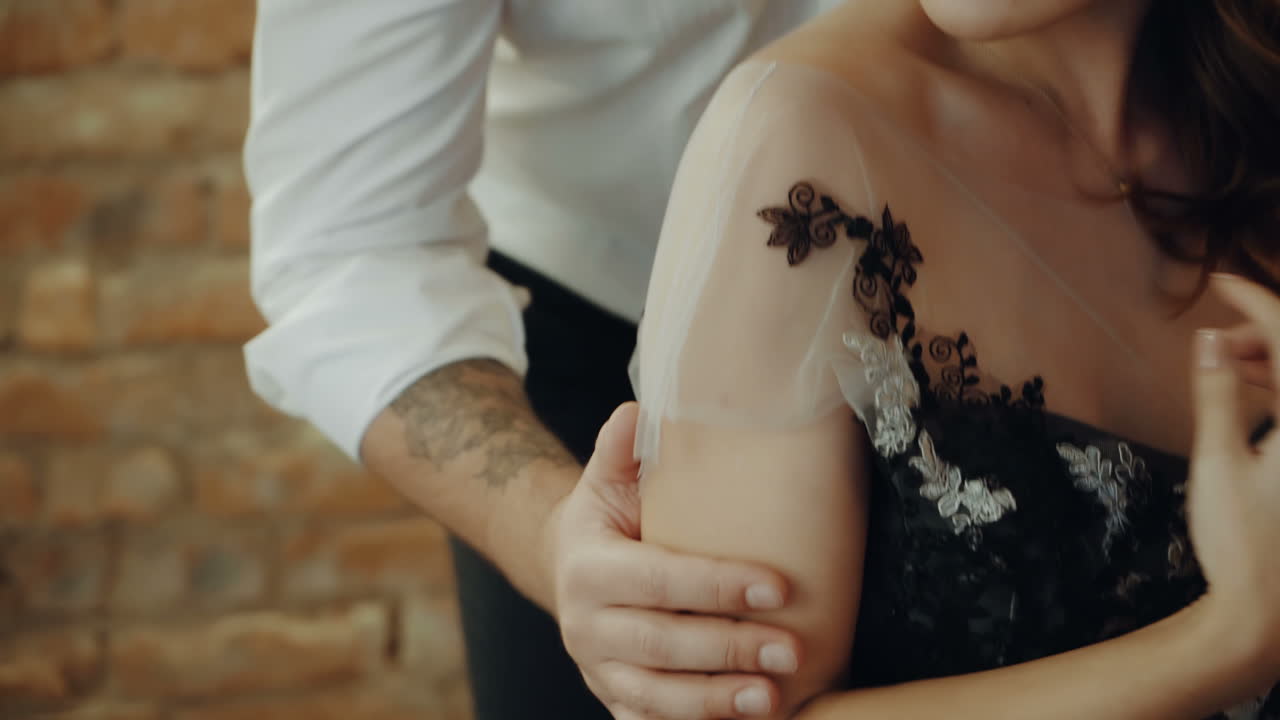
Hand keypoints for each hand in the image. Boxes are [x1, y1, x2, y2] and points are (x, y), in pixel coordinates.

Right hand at [547, 403, 803, 719]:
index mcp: (586, 566)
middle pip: (660, 643)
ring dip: (714, 701)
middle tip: (790, 650)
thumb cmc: (607, 520)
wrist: (567, 568)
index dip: (716, 584)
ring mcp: (597, 669)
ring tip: (772, 698)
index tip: (777, 585)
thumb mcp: (606, 481)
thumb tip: (638, 411)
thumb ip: (621, 450)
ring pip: (654, 695)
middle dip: (727, 648)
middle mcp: (584, 624)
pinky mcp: (611, 699)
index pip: (656, 577)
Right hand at [1187, 274, 1279, 675]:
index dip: (1258, 303)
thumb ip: (1216, 396)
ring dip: (1267, 360)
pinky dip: (1274, 387)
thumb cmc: (1240, 542)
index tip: (1220, 283)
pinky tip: (1243, 389)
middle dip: (1262, 332)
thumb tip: (1211, 338)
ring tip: (1223, 360)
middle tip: (1215, 333)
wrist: (1263, 609)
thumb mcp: (1218, 463)